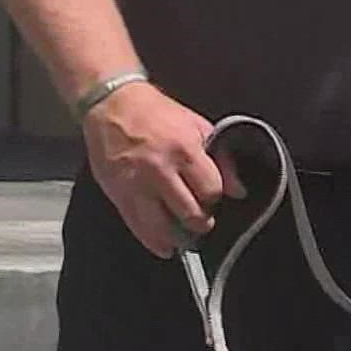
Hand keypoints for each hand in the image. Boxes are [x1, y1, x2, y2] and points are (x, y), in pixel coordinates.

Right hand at [80, 81, 243, 258]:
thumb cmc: (157, 114)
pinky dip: (154, 242)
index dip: (214, 198)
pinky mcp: (118, 193)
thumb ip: (221, 160)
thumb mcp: (197, 127)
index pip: (211, 191)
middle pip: (190, 214)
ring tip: (184, 236)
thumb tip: (239, 191)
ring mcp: (136, 184)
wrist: (111, 102)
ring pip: (163, 227)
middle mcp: (159, 170)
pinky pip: (138, 227)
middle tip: (201, 219)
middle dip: (200, 221)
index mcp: (184, 151)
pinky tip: (164, 248)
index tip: (210, 197)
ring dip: (178, 237)